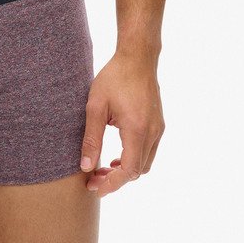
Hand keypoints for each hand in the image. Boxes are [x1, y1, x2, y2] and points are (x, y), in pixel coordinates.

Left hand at [79, 51, 164, 197]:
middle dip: (116, 180)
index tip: (94, 187)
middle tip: (93, 178)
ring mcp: (158, 129)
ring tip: (104, 169)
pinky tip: (117, 154)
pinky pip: (149, 151)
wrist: (137, 57)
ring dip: (126, 171)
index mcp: (137, 130)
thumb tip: (85, 167)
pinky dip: (134, 159)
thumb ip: (91, 137)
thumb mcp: (96, 106)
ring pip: (145, 163)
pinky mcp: (158, 124)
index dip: (111, 184)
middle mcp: (152, 133)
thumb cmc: (114, 77)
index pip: (128, 171)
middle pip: (137, 171)